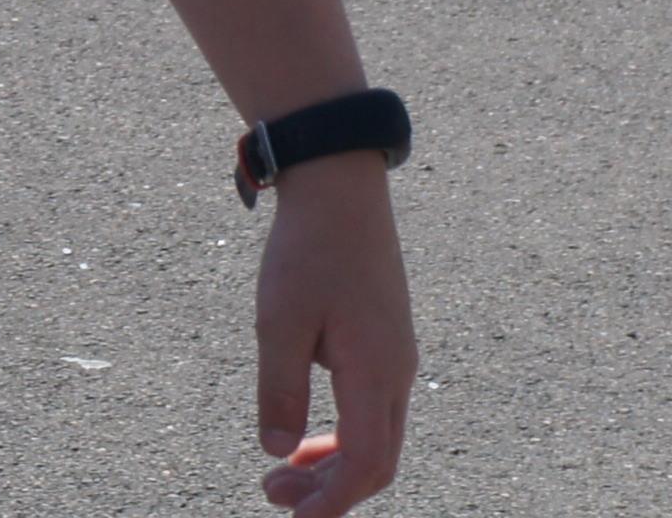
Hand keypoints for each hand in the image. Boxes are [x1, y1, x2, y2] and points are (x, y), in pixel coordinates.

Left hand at [253, 163, 414, 513]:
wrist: (340, 185)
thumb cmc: (308, 249)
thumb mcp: (279, 322)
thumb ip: (279, 390)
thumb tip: (277, 452)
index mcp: (376, 372)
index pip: (365, 464)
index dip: (332, 502)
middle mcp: (397, 371)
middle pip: (378, 461)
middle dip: (330, 492)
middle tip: (273, 496)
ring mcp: (397, 356)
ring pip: (378, 436)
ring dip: (336, 465)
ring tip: (286, 474)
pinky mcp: (387, 341)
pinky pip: (375, 409)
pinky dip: (344, 434)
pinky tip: (308, 433)